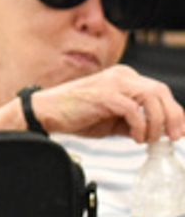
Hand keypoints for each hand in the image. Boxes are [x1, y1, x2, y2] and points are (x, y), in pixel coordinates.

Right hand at [25, 65, 184, 142]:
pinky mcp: (104, 95)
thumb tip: (153, 133)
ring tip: (149, 139)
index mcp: (123, 79)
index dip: (173, 111)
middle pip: (160, 92)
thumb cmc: (73, 115)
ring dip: (156, 123)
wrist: (45, 113)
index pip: (159, 91)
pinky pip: (133, 110)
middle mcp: (121, 76)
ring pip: (151, 98)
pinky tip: (135, 137)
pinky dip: (139, 126)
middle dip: (172, 116)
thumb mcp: (110, 120)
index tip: (177, 130)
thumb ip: (132, 123)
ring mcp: (113, 83)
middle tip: (174, 136)